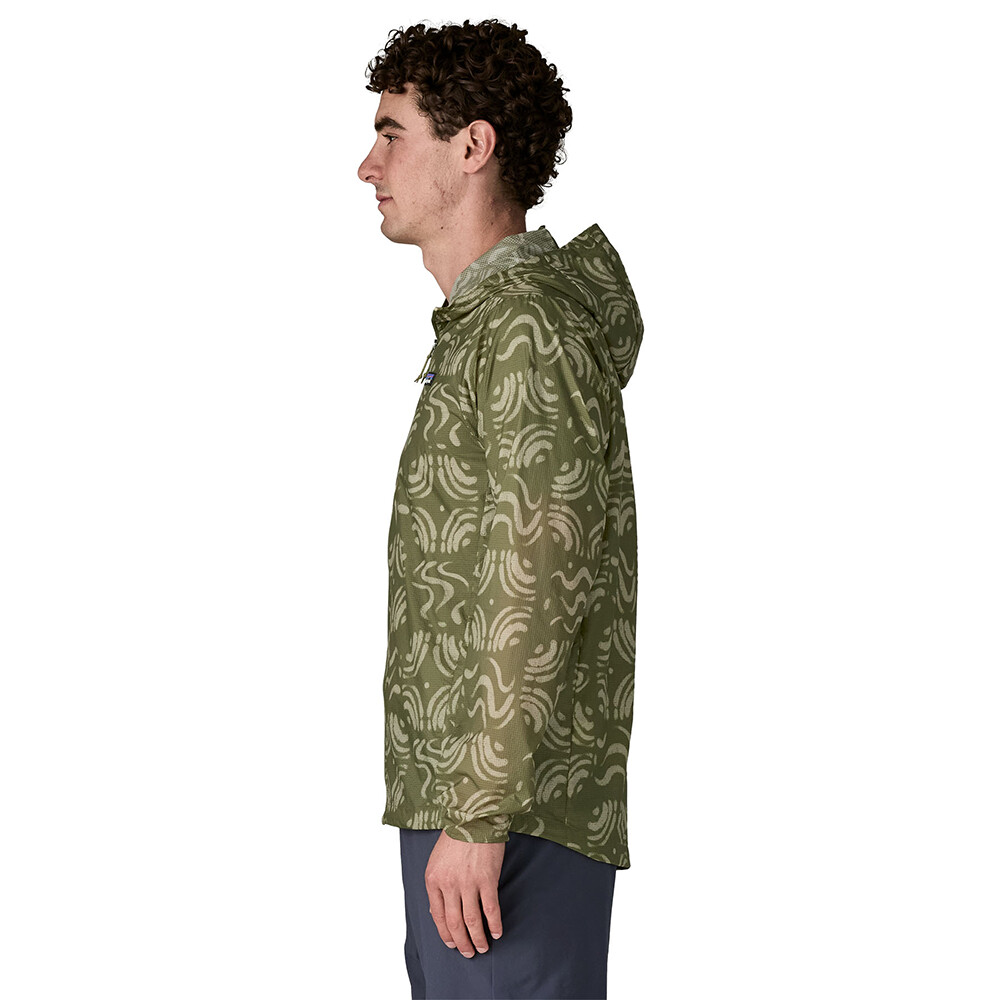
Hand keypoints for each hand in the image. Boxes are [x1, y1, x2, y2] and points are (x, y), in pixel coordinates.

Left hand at [424, 830, 504, 957]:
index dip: (445, 934)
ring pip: (472, 921)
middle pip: (454, 923)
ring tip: (483, 947)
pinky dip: (494, 924)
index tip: (452, 943)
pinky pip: (490, 909)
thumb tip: (442, 909)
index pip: (437, 916)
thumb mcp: (437, 860)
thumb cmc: (456, 836)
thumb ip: (438, 884)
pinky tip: (497, 932)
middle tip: (469, 953)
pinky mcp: (487, 880)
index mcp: (433, 879)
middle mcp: (448, 884)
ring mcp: (468, 883)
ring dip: (478, 938)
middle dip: (462, 942)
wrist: (474, 816)